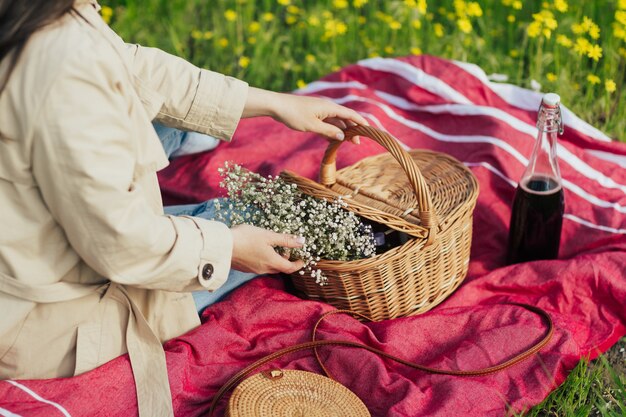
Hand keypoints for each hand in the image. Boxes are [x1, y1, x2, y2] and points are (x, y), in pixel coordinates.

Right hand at [230, 224, 304, 273]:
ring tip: (274, 249)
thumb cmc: (246, 238)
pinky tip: (259, 250)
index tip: (302, 260)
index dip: (297, 265)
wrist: (223, 245)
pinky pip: (259, 266)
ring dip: (275, 261)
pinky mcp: (244, 268)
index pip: (289, 268)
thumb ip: (285, 239)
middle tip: (288, 251)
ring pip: (269, 268)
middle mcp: (263, 269)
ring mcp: (253, 270)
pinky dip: (264, 261)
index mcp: (271, 262)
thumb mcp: (268, 235)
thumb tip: (302, 242)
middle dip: (286, 262)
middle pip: (279, 269)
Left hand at [243, 87, 368, 143]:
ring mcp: (320, 110)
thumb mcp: (312, 126)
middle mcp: (327, 107)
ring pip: (336, 121)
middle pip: (344, 118)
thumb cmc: (294, 115)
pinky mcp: (314, 114)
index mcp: (329, 107)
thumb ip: (329, 131)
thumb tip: (343, 137)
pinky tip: (333, 139)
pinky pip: (327, 122)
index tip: (369, 130)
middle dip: (352, 130)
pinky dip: (332, 130)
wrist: (277, 105)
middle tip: (357, 143)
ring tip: (348, 142)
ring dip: (342, 131)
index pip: (350, 114)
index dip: (360, 122)